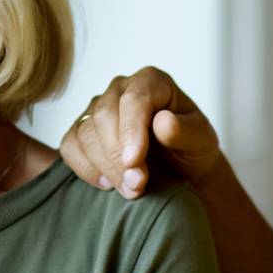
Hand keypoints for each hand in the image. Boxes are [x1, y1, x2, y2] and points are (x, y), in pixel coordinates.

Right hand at [61, 68, 220, 198]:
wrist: (182, 168)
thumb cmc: (192, 148)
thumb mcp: (201, 140)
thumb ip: (184, 131)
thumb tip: (163, 123)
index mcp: (151, 81)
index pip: (134, 99)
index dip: (131, 131)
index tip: (134, 162)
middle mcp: (120, 89)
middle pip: (104, 117)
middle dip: (118, 156)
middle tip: (138, 186)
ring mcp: (98, 108)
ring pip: (85, 134)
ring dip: (105, 167)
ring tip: (131, 190)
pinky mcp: (83, 131)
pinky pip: (70, 147)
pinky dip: (85, 169)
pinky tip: (108, 183)